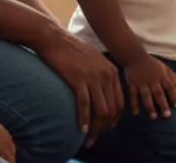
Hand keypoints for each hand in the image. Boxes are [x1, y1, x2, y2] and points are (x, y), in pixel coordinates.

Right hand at [38, 31, 123, 145]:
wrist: (56, 38)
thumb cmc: (72, 51)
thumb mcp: (95, 61)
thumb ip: (102, 76)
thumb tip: (104, 97)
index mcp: (111, 72)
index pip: (119, 103)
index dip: (113, 119)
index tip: (105, 128)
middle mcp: (106, 75)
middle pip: (111, 110)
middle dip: (104, 127)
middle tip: (94, 138)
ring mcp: (93, 78)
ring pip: (100, 111)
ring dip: (95, 128)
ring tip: (88, 138)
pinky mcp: (78, 80)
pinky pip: (84, 105)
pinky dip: (83, 120)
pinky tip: (80, 129)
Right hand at [123, 55, 175, 119]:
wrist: (135, 56)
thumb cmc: (152, 64)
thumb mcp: (164, 68)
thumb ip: (174, 78)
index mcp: (161, 75)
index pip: (170, 86)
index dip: (174, 96)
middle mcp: (152, 80)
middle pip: (158, 93)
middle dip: (163, 104)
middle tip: (167, 116)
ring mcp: (141, 82)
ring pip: (146, 96)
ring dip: (149, 107)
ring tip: (153, 117)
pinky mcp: (132, 84)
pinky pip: (132, 95)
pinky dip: (133, 104)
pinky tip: (135, 113)